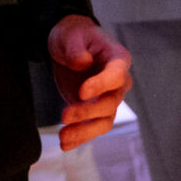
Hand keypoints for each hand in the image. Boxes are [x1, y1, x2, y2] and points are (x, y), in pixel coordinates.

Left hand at [47, 16, 132, 149]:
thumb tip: (82, 63)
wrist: (68, 46)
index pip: (116, 76)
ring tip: (63, 137)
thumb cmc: (75, 35)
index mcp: (118, 59)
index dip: (101, 85)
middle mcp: (118, 83)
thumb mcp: (71, 35)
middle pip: (110, 103)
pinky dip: (79, 137)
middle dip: (87, 112)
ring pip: (103, 121)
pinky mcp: (94, 110)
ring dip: (84, 131)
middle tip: (64, 115)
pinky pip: (92, 127)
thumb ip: (76, 48)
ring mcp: (107, 98)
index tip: (81, 92)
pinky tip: (64, 144)